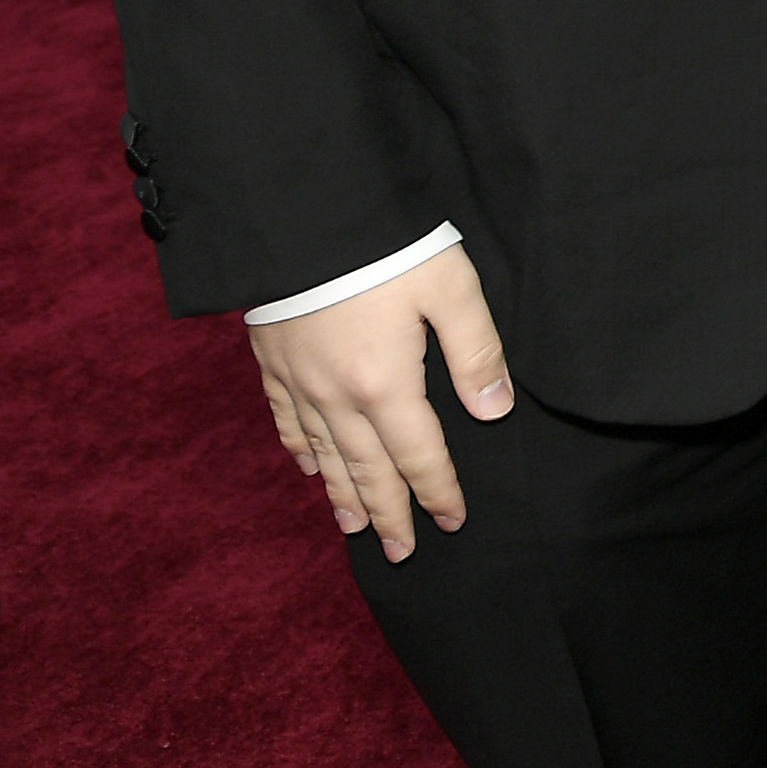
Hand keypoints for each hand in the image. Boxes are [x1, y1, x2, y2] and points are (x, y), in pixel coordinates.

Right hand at [249, 244, 512, 561]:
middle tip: (401, 552)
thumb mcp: (450, 287)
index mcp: (386, 384)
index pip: (419, 454)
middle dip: (388, 513)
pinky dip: (300, 451)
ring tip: (357, 529)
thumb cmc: (385, 247)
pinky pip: (286, 422)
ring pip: (325, 455)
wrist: (300, 216)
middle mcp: (336, 396)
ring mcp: (298, 382)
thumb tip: (494, 410)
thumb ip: (476, 351)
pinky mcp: (272, 362)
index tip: (452, 522)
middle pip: (367, 469)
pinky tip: (309, 467)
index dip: (437, 490)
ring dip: (344, 494)